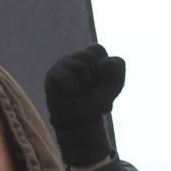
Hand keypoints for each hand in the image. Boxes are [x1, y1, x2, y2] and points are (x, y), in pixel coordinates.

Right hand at [44, 43, 124, 168]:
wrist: (79, 121)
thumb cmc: (97, 101)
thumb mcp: (116, 84)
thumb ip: (118, 68)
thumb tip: (105, 63)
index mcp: (91, 57)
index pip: (97, 49)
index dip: (103, 65)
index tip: (102, 79)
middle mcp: (75, 58)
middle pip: (88, 54)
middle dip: (94, 74)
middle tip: (89, 87)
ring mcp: (62, 65)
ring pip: (78, 65)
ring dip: (84, 83)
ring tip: (80, 91)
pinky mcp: (52, 75)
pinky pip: (66, 77)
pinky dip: (73, 89)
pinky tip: (71, 94)